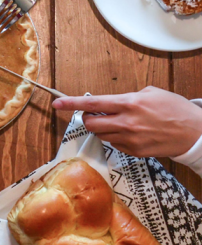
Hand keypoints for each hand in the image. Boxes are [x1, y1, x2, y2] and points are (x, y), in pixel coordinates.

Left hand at [52, 87, 201, 157]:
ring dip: (102, 129)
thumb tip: (112, 103)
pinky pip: (114, 144)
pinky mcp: (133, 151)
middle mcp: (126, 122)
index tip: (57, 104)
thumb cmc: (175, 109)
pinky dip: (115, 138)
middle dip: (88, 119)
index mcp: (129, 103)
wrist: (195, 133)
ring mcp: (129, 139)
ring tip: (118, 123)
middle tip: (94, 115)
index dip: (72, 104)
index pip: (93, 104)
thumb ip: (127, 97)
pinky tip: (129, 133)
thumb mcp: (151, 93)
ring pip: (100, 135)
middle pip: (91, 124)